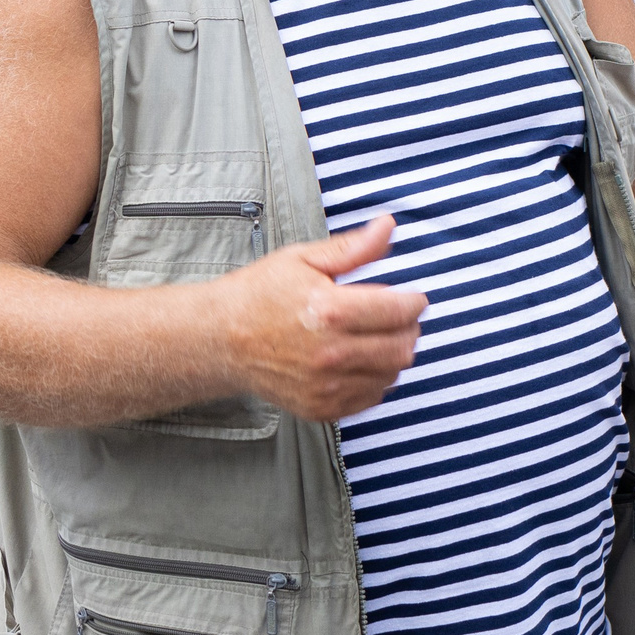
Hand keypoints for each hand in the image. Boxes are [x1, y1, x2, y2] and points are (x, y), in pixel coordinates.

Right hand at [212, 217, 427, 421]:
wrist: (220, 339)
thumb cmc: (259, 294)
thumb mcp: (304, 259)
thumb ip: (353, 247)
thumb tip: (388, 226)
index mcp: (329, 311)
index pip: (398, 311)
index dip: (414, 302)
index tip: (414, 298)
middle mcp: (330, 353)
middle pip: (402, 348)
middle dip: (409, 329)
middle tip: (399, 317)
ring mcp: (325, 385)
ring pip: (391, 374)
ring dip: (394, 354)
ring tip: (378, 336)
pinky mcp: (320, 407)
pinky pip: (370, 397)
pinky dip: (375, 379)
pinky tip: (361, 360)